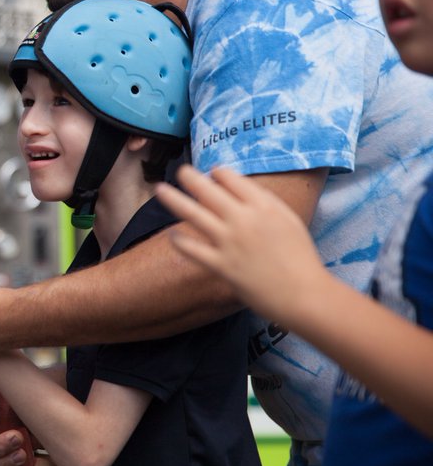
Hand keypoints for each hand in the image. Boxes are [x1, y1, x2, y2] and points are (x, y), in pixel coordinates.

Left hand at [155, 165, 325, 321]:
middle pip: (207, 190)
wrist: (304, 295)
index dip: (218, 174)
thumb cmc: (300, 257)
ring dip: (173, 198)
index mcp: (263, 205)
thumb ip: (264, 202)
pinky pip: (192, 249)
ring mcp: (229, 242)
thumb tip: (240, 188)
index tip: (212, 175)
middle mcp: (243, 219)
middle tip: (180, 170)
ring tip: (159, 189)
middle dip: (190, 177)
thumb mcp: (288, 219)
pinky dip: (179, 240)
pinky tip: (172, 234)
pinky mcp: (221, 265)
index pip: (231, 178)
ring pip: (192, 213)